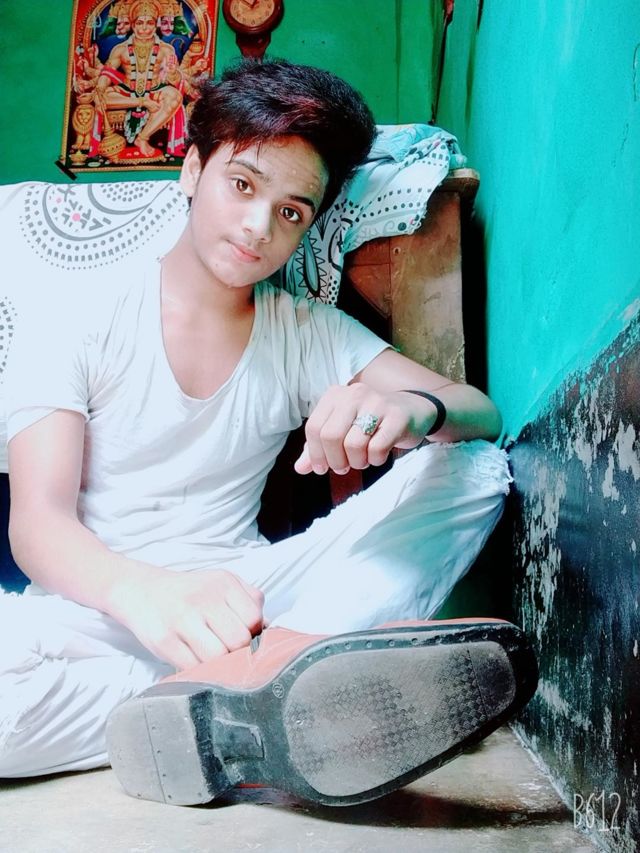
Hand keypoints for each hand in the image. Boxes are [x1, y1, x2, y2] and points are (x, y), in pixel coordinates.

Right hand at [112, 568, 263, 668]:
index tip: (246, 639)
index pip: (254, 619)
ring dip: (219, 665)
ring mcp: (182, 620)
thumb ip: (250, 601)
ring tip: (212, 658)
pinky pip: (192, 668)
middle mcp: (203, 599)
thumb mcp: (223, 583)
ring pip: (217, 658)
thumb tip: (270, 631)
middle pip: (238, 641)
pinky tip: (196, 662)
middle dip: (237, 652)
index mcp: (224, 583)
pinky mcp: (164, 641)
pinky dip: (198, 672)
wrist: (143, 591)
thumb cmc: (191, 592)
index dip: (254, 635)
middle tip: (229, 652)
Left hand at [294, 383, 434, 475]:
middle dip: (335, 460)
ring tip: (363, 460)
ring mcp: (376, 403)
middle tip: (345, 467)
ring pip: (353, 445)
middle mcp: (354, 394)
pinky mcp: (396, 417)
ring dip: (357, 462)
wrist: (413, 411)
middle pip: (331, 437)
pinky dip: (375, 460)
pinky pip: (376, 449)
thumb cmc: (372, 423)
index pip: (314, 428)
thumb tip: (299, 468)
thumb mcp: (343, 431)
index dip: (315, 454)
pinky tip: (378, 456)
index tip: (322, 468)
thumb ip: (320, 447)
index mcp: (335, 395)